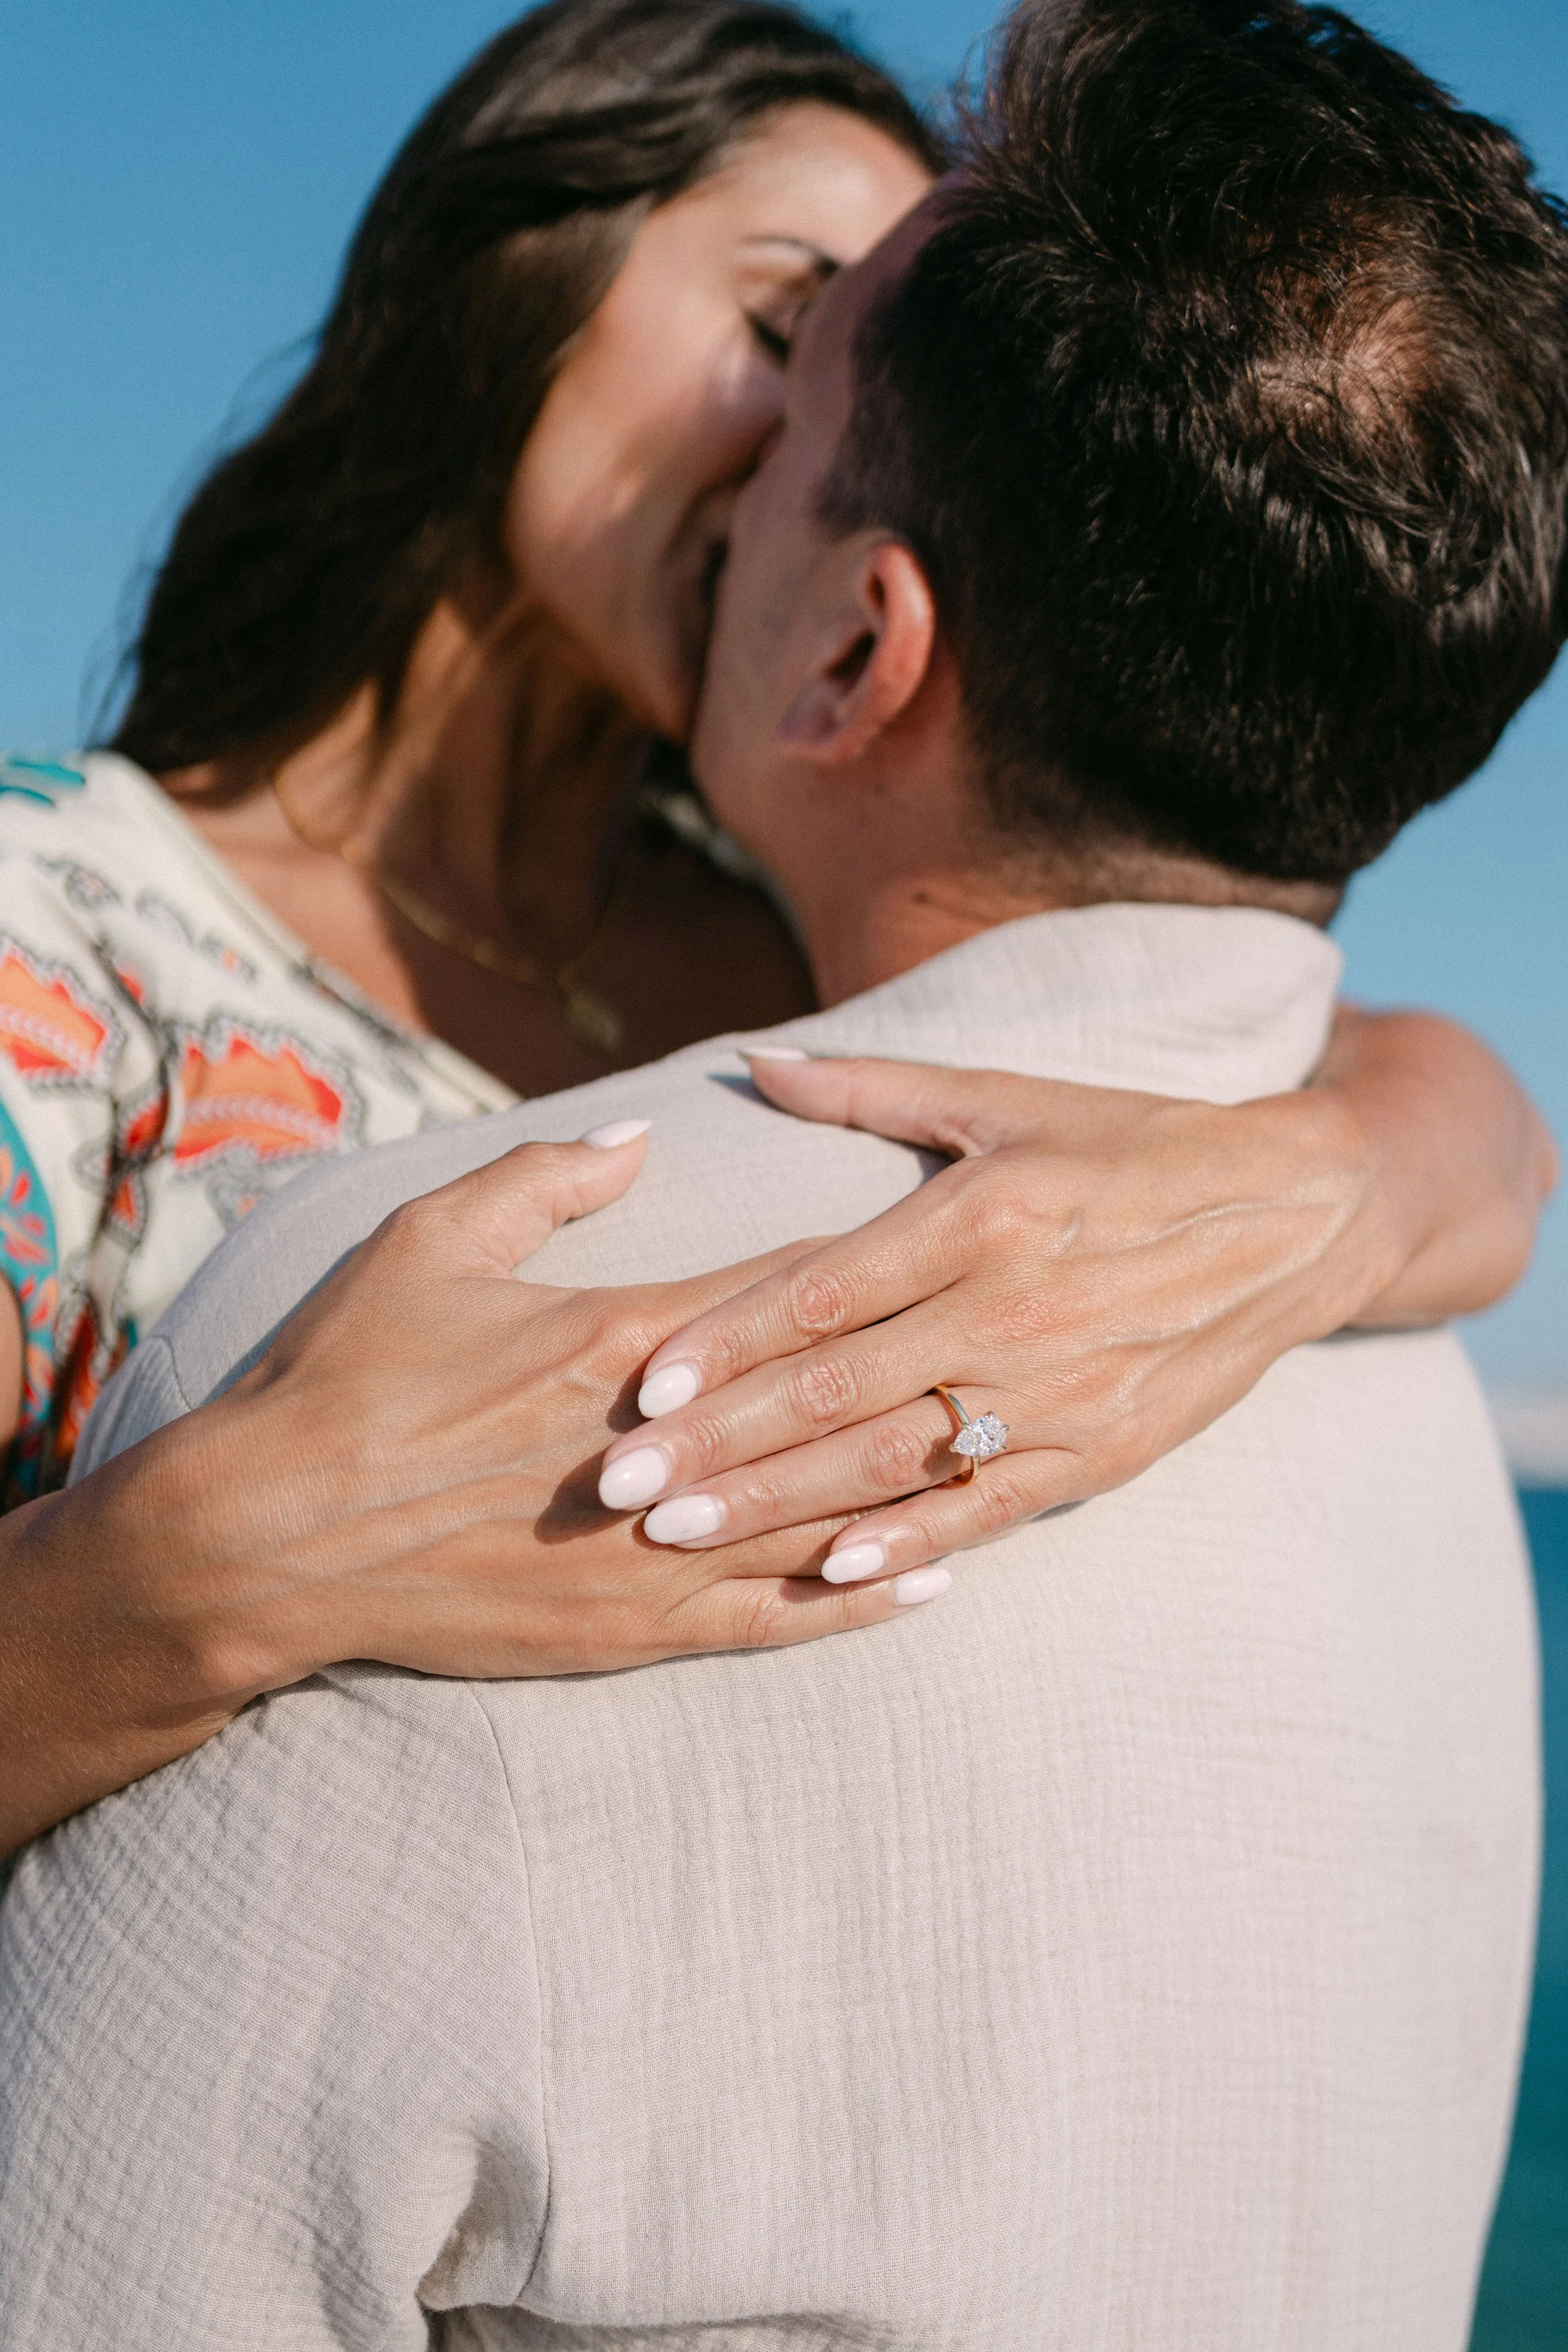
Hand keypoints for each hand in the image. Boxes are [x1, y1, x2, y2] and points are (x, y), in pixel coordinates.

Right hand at [164, 1123, 936, 1692]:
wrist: (264, 1538)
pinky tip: (930, 1581)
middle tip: (1023, 1342)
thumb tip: (638, 1137)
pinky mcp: (627, 1633)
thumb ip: (542, 1179)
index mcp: (615, 1340)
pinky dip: (856, 1602)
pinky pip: (770, 1621)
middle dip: (926, 1375)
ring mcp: (648, 1553)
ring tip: (1007, 1455)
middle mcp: (654, 1451)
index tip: (947, 1233)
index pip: (779, 1296)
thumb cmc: (343, 1375)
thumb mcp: (426, 1240)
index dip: (869, 1266)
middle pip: (827, 1409)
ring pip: (820, 1519)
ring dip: (917, 1489)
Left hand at [595, 1053, 1406, 1581]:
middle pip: (836, 1390)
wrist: (1300, 1214)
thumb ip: (870, 1086)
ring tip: (676, 1535)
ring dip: (778, 1505)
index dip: (724, 1341)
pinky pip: (988, 1510)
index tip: (634, 1384)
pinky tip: (829, 1572)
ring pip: (893, 1462)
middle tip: (612, 1486)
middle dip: (715, 1442)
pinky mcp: (1102, 1453)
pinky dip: (908, 1545)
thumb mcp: (1008, 1098)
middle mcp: (1013, 1307)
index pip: (822, 1289)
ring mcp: (1059, 1392)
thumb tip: (752, 1062)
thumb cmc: (1135, 1143)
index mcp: (981, 1213)